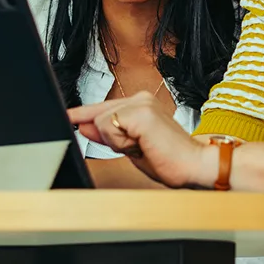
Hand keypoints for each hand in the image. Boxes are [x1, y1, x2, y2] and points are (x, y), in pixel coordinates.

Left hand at [68, 92, 210, 187]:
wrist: (194, 166)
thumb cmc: (170, 160)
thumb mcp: (131, 147)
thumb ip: (109, 135)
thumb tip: (85, 126)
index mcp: (141, 103)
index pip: (104, 107)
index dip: (84, 114)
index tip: (68, 116)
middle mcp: (141, 98)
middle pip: (98, 115)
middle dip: (110, 138)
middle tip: (139, 148)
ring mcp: (141, 103)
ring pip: (102, 122)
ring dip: (117, 143)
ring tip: (143, 147)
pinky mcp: (140, 112)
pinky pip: (109, 128)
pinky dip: (120, 143)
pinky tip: (141, 146)